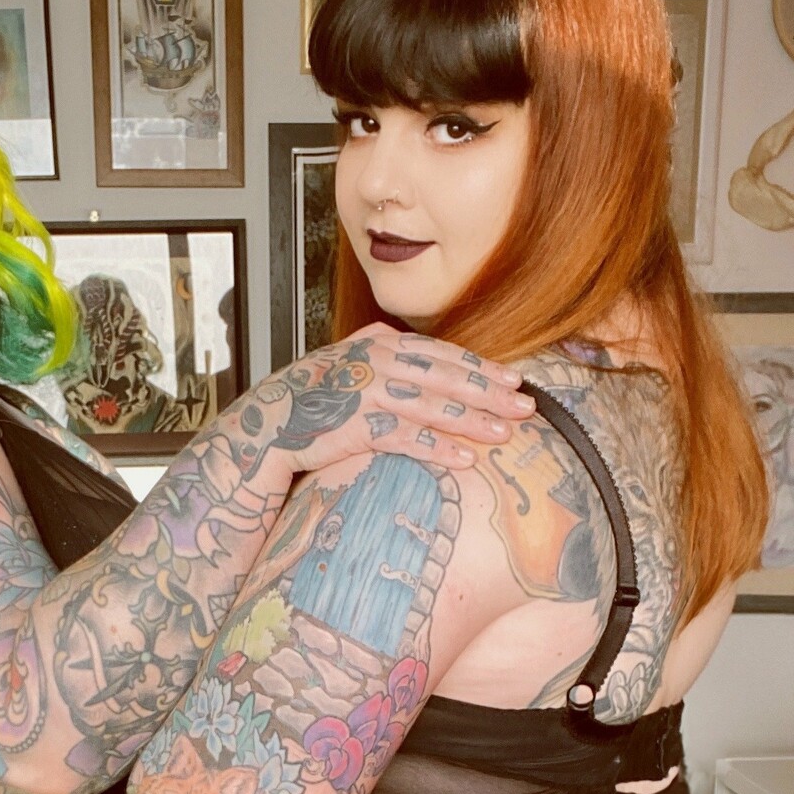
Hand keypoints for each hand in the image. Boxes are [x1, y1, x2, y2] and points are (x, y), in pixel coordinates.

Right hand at [232, 325, 534, 478]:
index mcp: (379, 343)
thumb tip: (398, 335)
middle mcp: (377, 362)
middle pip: (447, 377)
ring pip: (434, 405)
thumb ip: (373, 345)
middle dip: (490, 393)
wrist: (267, 423)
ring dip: (474, 420)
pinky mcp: (358, 425)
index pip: (443, 354)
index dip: (481, 368)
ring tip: (505, 433)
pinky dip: (439, 448)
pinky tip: (466, 459)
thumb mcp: (343, 358)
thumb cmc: (309, 398)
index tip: (513, 380)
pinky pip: (408, 437)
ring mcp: (368, 392)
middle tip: (525, 407)